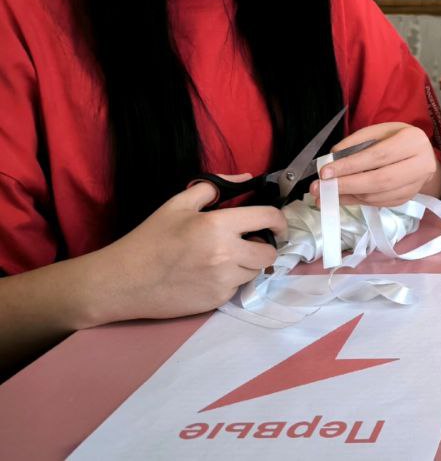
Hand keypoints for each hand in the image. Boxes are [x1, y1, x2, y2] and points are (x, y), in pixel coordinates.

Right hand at [97, 179, 285, 320]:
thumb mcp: (177, 204)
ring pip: (255, 271)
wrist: (122, 281)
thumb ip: (213, 187)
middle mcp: (225, 254)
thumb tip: (245, 178)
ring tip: (224, 258)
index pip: (268, 218)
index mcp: (218, 225)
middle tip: (247, 243)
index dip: (279, 220)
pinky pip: (237, 288)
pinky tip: (209, 275)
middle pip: (269, 252)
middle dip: (263, 246)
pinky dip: (230, 281)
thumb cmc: (150, 239)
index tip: (276, 224)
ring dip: (247, 264)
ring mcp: (222, 280)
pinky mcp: (216, 301)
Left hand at [312, 122, 438, 205]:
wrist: (421, 155)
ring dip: (348, 196)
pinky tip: (342, 197)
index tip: (325, 172)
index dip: (351, 165)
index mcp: (413, 142)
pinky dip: (357, 201)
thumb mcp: (378, 131)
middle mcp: (420, 165)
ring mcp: (415, 186)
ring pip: (377, 196)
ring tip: (325, 194)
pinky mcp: (407, 199)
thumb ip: (355, 142)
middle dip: (347, 185)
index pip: (378, 156)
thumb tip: (332, 159)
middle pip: (380, 180)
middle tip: (321, 188)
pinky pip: (378, 204)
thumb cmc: (396, 139)